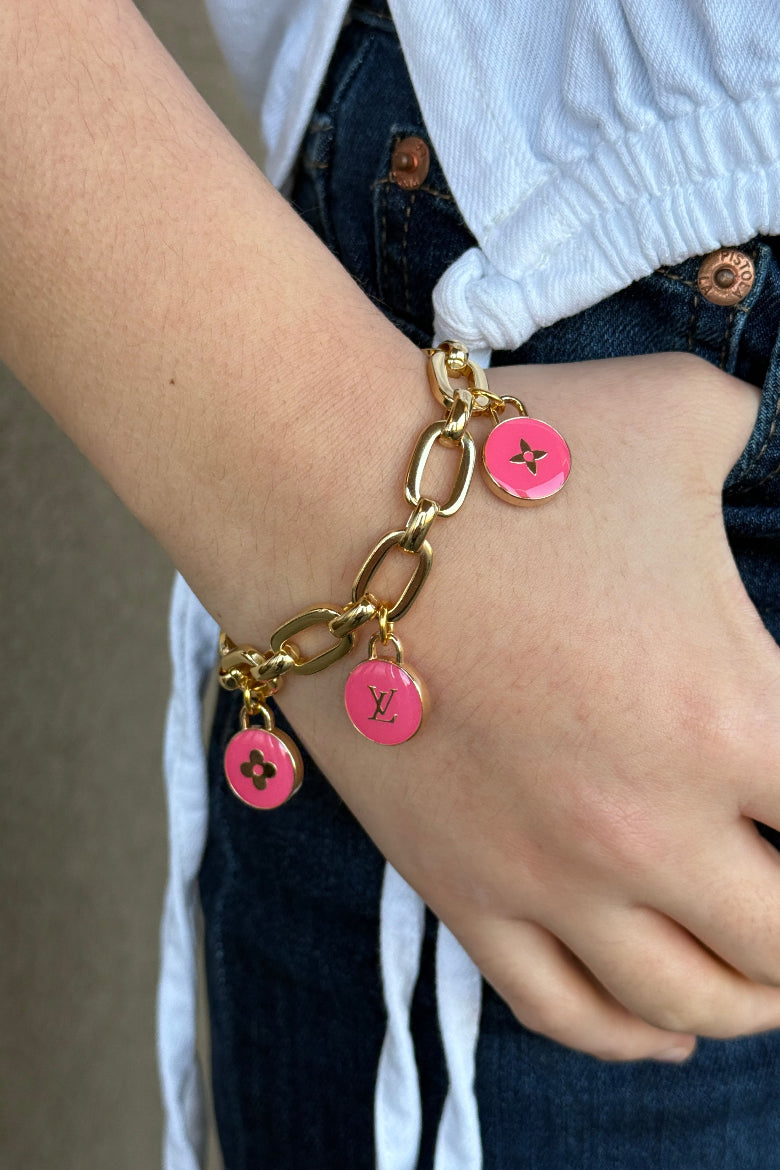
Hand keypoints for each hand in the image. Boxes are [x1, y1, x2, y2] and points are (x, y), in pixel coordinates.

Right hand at [276, 351, 779, 1061]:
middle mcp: (651, 825)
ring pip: (686, 1001)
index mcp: (731, 715)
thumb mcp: (679, 418)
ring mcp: (550, 875)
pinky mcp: (463, 892)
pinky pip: (562, 1011)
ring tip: (758, 973)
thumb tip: (765, 430)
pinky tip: (665, 1024)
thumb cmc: (511, 461)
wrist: (333, 508)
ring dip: (747, 997)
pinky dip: (632, 1034)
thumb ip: (756, 439)